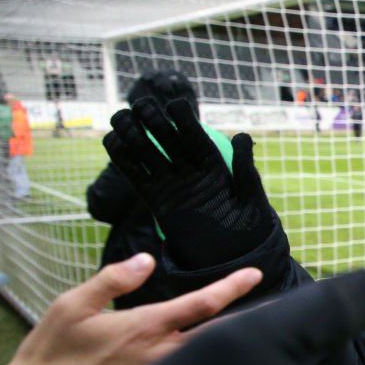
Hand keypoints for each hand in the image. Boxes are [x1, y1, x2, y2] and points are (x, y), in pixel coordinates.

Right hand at [0, 253, 261, 364]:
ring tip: (264, 331)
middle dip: (253, 321)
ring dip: (236, 344)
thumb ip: (114, 279)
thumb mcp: (72, 306)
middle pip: (221, 335)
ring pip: (210, 358)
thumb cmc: (50, 356)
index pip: (202, 304)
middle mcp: (162, 356)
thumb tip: (147, 260)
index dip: (233, 287)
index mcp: (145, 328)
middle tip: (284, 309)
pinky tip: (226, 364)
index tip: (257, 274)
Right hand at [103, 97, 272, 267]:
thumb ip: (244, 169)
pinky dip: (124, 161)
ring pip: (149, 154)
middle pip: (169, 141)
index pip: (197, 139)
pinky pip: (137, 177)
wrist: (231, 259)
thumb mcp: (252, 198)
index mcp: (214, 167)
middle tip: (141, 105)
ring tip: (120, 116)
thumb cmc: (250, 230)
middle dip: (154, 121)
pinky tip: (112, 142)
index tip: (176, 106)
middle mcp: (190, 173)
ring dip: (134, 135)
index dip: (186, 122)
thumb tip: (243, 136)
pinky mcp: (155, 201)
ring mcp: (171, 185)